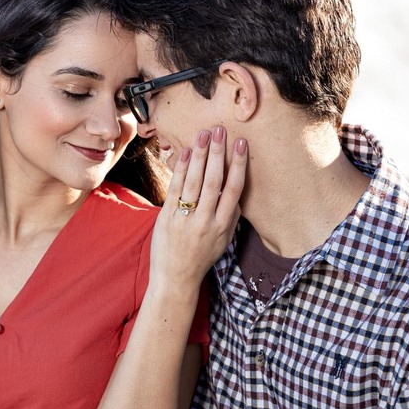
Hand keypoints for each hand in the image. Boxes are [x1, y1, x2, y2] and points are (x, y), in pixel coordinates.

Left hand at [150, 126, 246, 286]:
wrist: (176, 277)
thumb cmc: (202, 256)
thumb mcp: (224, 240)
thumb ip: (231, 216)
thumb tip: (237, 190)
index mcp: (223, 226)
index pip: (234, 190)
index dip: (238, 165)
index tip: (241, 144)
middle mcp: (206, 221)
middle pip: (214, 181)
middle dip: (218, 154)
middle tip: (221, 130)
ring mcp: (185, 219)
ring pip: (194, 182)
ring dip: (199, 156)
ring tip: (204, 135)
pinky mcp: (167, 218)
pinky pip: (175, 189)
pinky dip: (181, 170)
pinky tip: (185, 153)